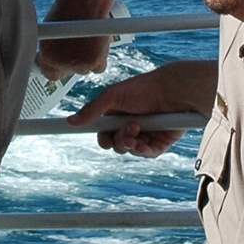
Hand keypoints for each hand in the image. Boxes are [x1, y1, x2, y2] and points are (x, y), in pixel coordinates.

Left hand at [35, 0, 115, 79]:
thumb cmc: (68, 7)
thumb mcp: (52, 27)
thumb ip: (52, 45)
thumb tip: (54, 55)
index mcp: (46, 55)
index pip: (49, 73)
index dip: (56, 68)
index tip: (61, 62)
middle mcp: (60, 62)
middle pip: (68, 72)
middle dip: (72, 63)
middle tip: (77, 49)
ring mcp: (79, 64)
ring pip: (84, 70)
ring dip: (86, 60)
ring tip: (87, 42)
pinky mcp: (96, 61)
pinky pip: (99, 67)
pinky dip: (100, 59)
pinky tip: (98, 46)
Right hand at [66, 71, 184, 157]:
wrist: (172, 91)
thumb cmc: (144, 88)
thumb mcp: (112, 96)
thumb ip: (92, 110)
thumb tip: (71, 121)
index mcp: (118, 115)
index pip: (104, 133)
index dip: (101, 138)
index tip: (100, 140)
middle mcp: (131, 126)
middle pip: (115, 145)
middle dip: (118, 141)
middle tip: (127, 129)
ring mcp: (146, 135)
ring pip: (130, 151)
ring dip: (130, 143)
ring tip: (138, 129)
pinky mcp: (160, 143)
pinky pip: (146, 154)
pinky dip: (143, 150)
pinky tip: (145, 140)